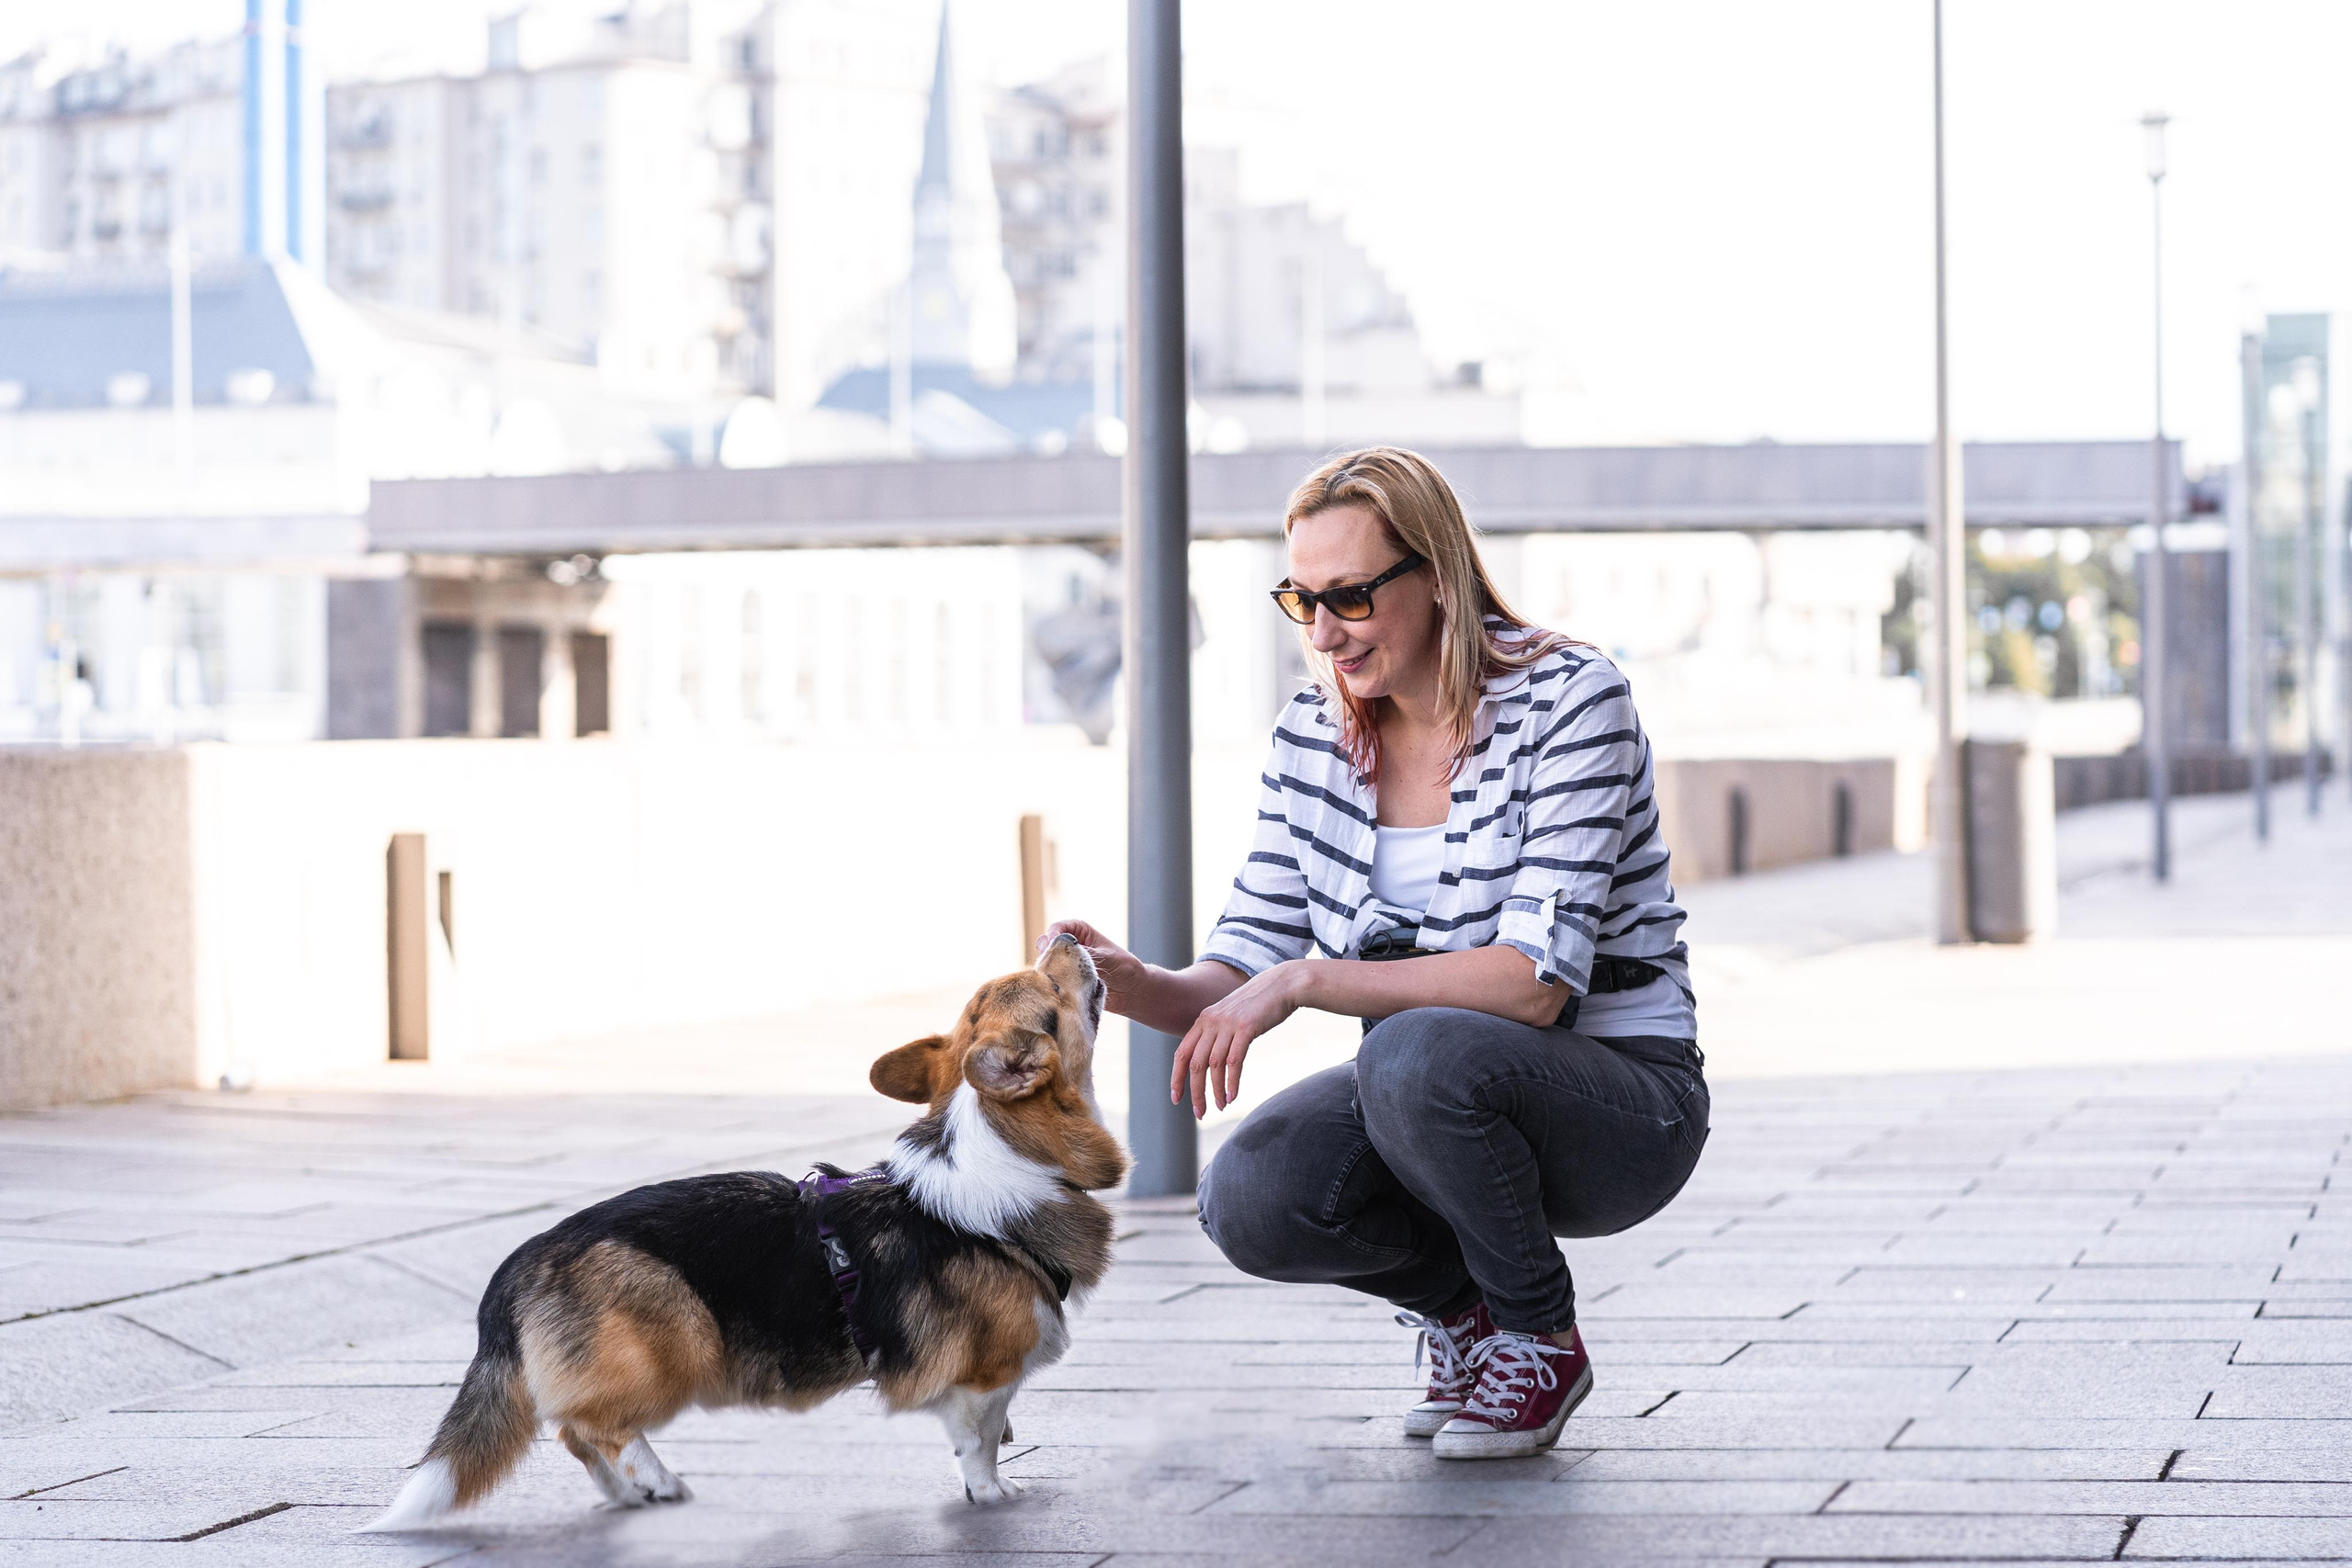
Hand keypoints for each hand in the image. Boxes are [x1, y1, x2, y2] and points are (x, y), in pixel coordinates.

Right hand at [1039, 919, 1148, 1017]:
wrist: (1131, 991)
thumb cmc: (1124, 967)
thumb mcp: (1106, 957)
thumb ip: (1086, 953)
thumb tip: (1064, 952)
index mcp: (1079, 930)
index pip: (1058, 927)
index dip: (1053, 935)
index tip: (1054, 946)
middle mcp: (1070, 944)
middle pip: (1046, 944)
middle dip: (1047, 953)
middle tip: (1052, 963)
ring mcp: (1066, 962)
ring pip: (1046, 962)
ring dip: (1049, 968)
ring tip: (1058, 977)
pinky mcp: (1066, 979)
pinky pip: (1051, 978)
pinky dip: (1052, 981)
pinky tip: (1058, 986)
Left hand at [1171, 963, 1306, 1118]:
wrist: (1281, 985)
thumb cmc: (1258, 1004)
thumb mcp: (1230, 1016)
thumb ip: (1217, 1033)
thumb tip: (1209, 1059)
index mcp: (1203, 1020)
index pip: (1182, 1053)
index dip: (1177, 1077)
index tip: (1177, 1098)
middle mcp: (1211, 1022)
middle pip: (1196, 1064)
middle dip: (1196, 1092)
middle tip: (1200, 1113)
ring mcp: (1228, 1024)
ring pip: (1213, 1065)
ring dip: (1216, 1091)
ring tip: (1220, 1107)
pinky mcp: (1246, 1028)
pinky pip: (1234, 1061)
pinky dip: (1231, 1082)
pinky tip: (1233, 1096)